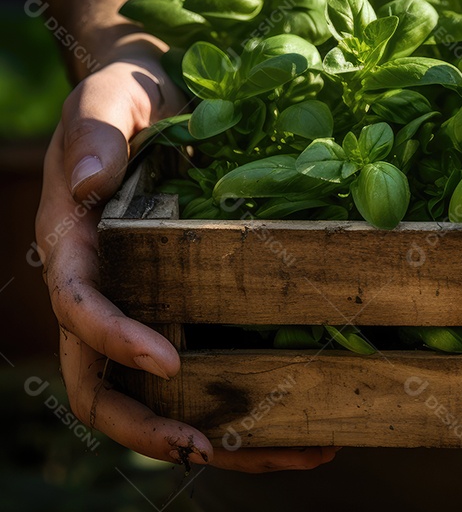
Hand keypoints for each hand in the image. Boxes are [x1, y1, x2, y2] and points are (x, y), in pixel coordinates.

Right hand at [36, 53, 338, 471]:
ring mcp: (141, 302)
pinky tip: (303, 420)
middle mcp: (101, 287)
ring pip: (154, 395)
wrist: (158, 94)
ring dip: (212, 434)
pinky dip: (244, 402)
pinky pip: (204, 365)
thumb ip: (97, 129)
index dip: (115, 341)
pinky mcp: (181, 302)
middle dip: (148, 427)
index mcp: (73, 243)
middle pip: (99, 383)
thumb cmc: (128, 94)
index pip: (79, 308)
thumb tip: (88, 184)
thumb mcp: (112, 96)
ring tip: (290, 452)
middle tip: (208, 449)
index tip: (169, 360)